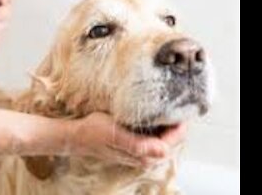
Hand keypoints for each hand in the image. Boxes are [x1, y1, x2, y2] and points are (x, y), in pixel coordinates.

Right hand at [67, 112, 186, 167]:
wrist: (78, 135)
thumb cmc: (94, 132)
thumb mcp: (114, 134)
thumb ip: (138, 144)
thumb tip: (163, 151)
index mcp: (142, 155)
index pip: (172, 142)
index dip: (179, 126)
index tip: (184, 109)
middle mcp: (144, 157)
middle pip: (171, 142)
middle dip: (177, 125)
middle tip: (181, 105)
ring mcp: (140, 152)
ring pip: (164, 139)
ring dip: (168, 125)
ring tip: (171, 107)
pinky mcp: (135, 146)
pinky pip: (155, 137)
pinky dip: (159, 126)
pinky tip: (157, 114)